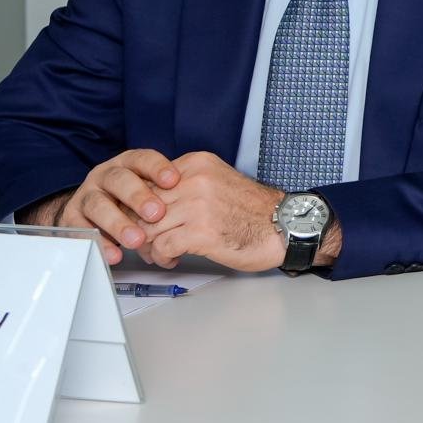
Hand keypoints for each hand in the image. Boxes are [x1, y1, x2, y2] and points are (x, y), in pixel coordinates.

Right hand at [40, 150, 184, 264]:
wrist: (89, 211)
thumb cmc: (128, 199)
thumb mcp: (149, 189)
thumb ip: (167, 193)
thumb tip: (200, 204)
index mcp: (127, 164)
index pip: (142, 159)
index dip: (157, 168)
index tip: (174, 180)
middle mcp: (105, 176)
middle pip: (119, 180)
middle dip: (139, 196)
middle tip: (157, 213)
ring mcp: (87, 196)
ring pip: (99, 205)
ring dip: (119, 223)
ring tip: (137, 239)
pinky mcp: (73, 219)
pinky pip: (83, 231)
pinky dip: (101, 244)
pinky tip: (116, 255)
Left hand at [138, 153, 341, 273]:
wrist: (285, 226)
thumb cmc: (252, 211)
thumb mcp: (215, 182)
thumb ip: (184, 186)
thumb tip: (148, 205)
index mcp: (197, 164)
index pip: (146, 183)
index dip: (138, 207)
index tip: (142, 221)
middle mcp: (195, 180)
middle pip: (142, 207)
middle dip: (139, 229)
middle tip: (146, 242)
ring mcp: (197, 206)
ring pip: (147, 228)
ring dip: (149, 246)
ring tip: (159, 252)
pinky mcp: (200, 232)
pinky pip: (161, 247)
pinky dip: (161, 257)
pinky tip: (172, 258)